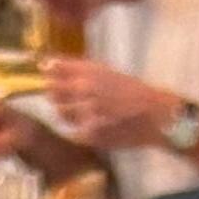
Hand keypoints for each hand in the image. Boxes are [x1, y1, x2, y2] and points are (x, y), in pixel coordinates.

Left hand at [36, 56, 178, 152]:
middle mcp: (84, 89)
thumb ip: (77, 69)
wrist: (153, 114)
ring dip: (66, 112)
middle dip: (56, 94)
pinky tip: (94, 124)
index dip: (49, 73)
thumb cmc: (131, 91)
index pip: (53, 69)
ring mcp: (86, 112)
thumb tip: (45, 65)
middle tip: (68, 98)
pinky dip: (80, 128)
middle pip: (52, 91)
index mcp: (88, 71)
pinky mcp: (91, 133)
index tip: (50, 76)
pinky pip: (74, 130)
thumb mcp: (105, 71)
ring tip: (83, 112)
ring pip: (60, 112)